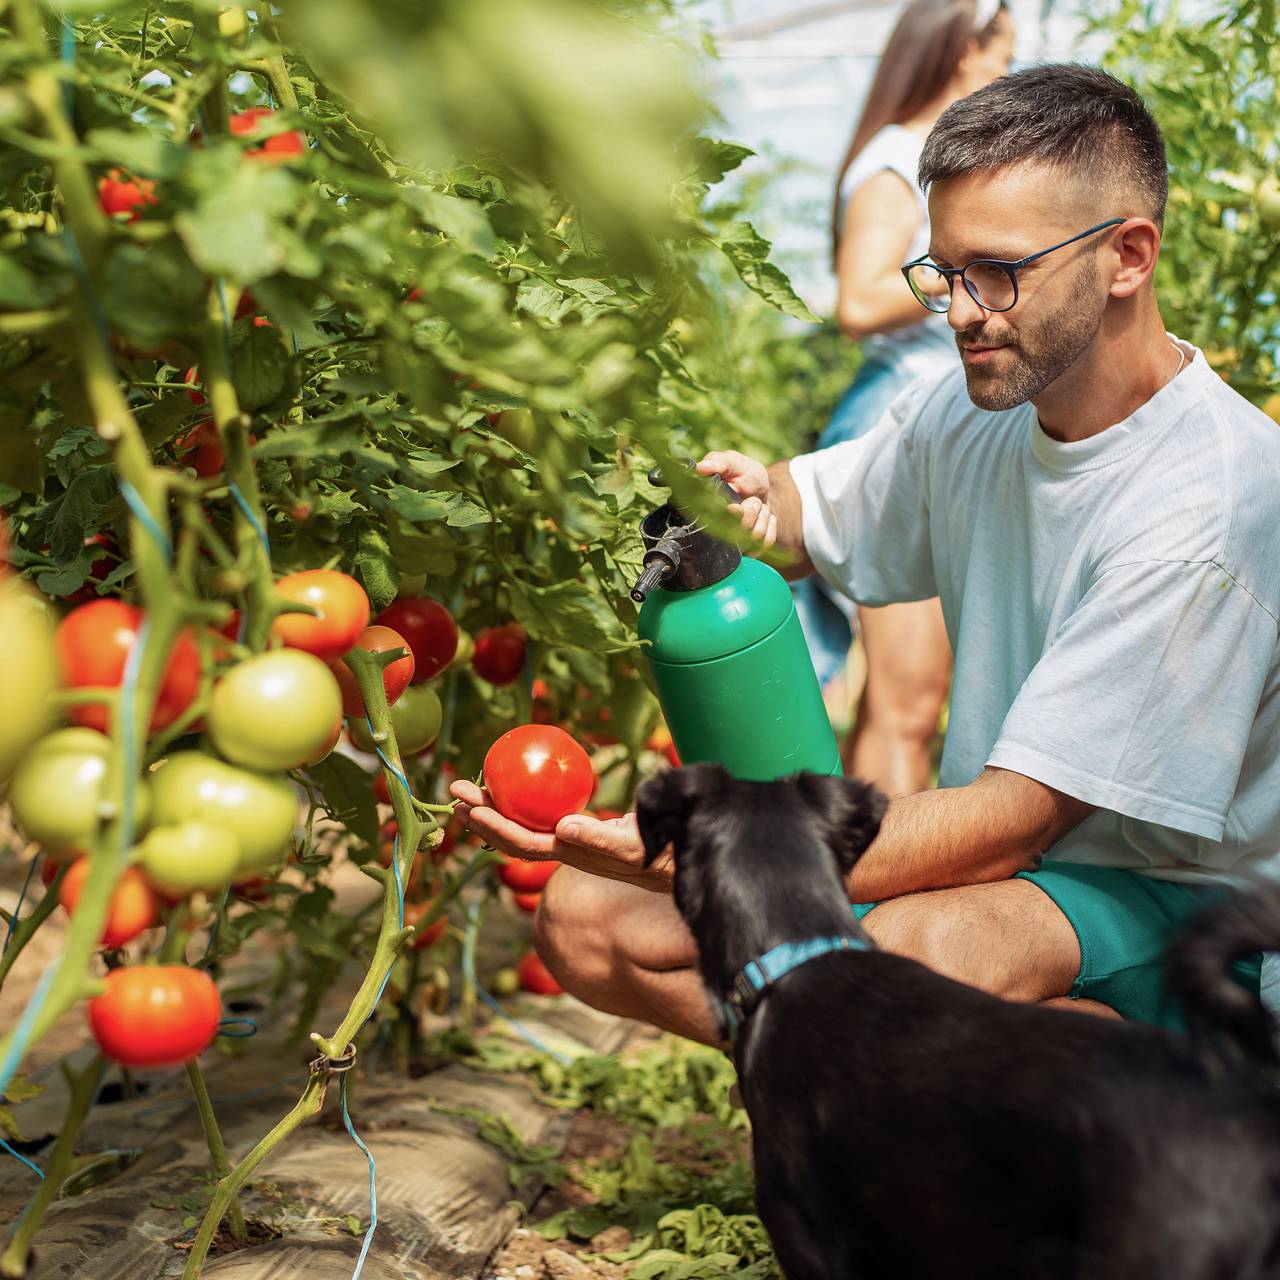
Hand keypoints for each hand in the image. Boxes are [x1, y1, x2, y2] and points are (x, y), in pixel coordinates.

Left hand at [449, 779, 673, 893]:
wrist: (677, 855)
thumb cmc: (659, 850)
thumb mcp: (632, 844)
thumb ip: (600, 839)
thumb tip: (563, 827)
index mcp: (572, 853)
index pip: (524, 843)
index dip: (495, 827)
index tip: (471, 808)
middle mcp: (564, 847)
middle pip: (512, 834)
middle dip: (481, 815)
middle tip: (455, 789)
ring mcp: (569, 838)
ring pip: (523, 824)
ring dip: (495, 807)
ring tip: (471, 787)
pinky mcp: (578, 826)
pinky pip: (541, 812)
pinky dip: (522, 799)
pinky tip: (516, 780)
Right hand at [696, 451, 776, 546]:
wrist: (762, 488)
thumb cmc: (743, 474)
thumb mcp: (732, 462)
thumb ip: (717, 462)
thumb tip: (699, 467)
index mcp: (708, 509)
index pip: (715, 522)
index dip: (731, 515)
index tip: (736, 506)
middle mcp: (717, 529)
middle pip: (737, 532)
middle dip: (751, 511)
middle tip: (752, 500)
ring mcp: (734, 541)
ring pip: (753, 538)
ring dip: (763, 517)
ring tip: (759, 507)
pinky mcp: (749, 548)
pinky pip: (764, 543)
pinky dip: (771, 527)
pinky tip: (766, 517)